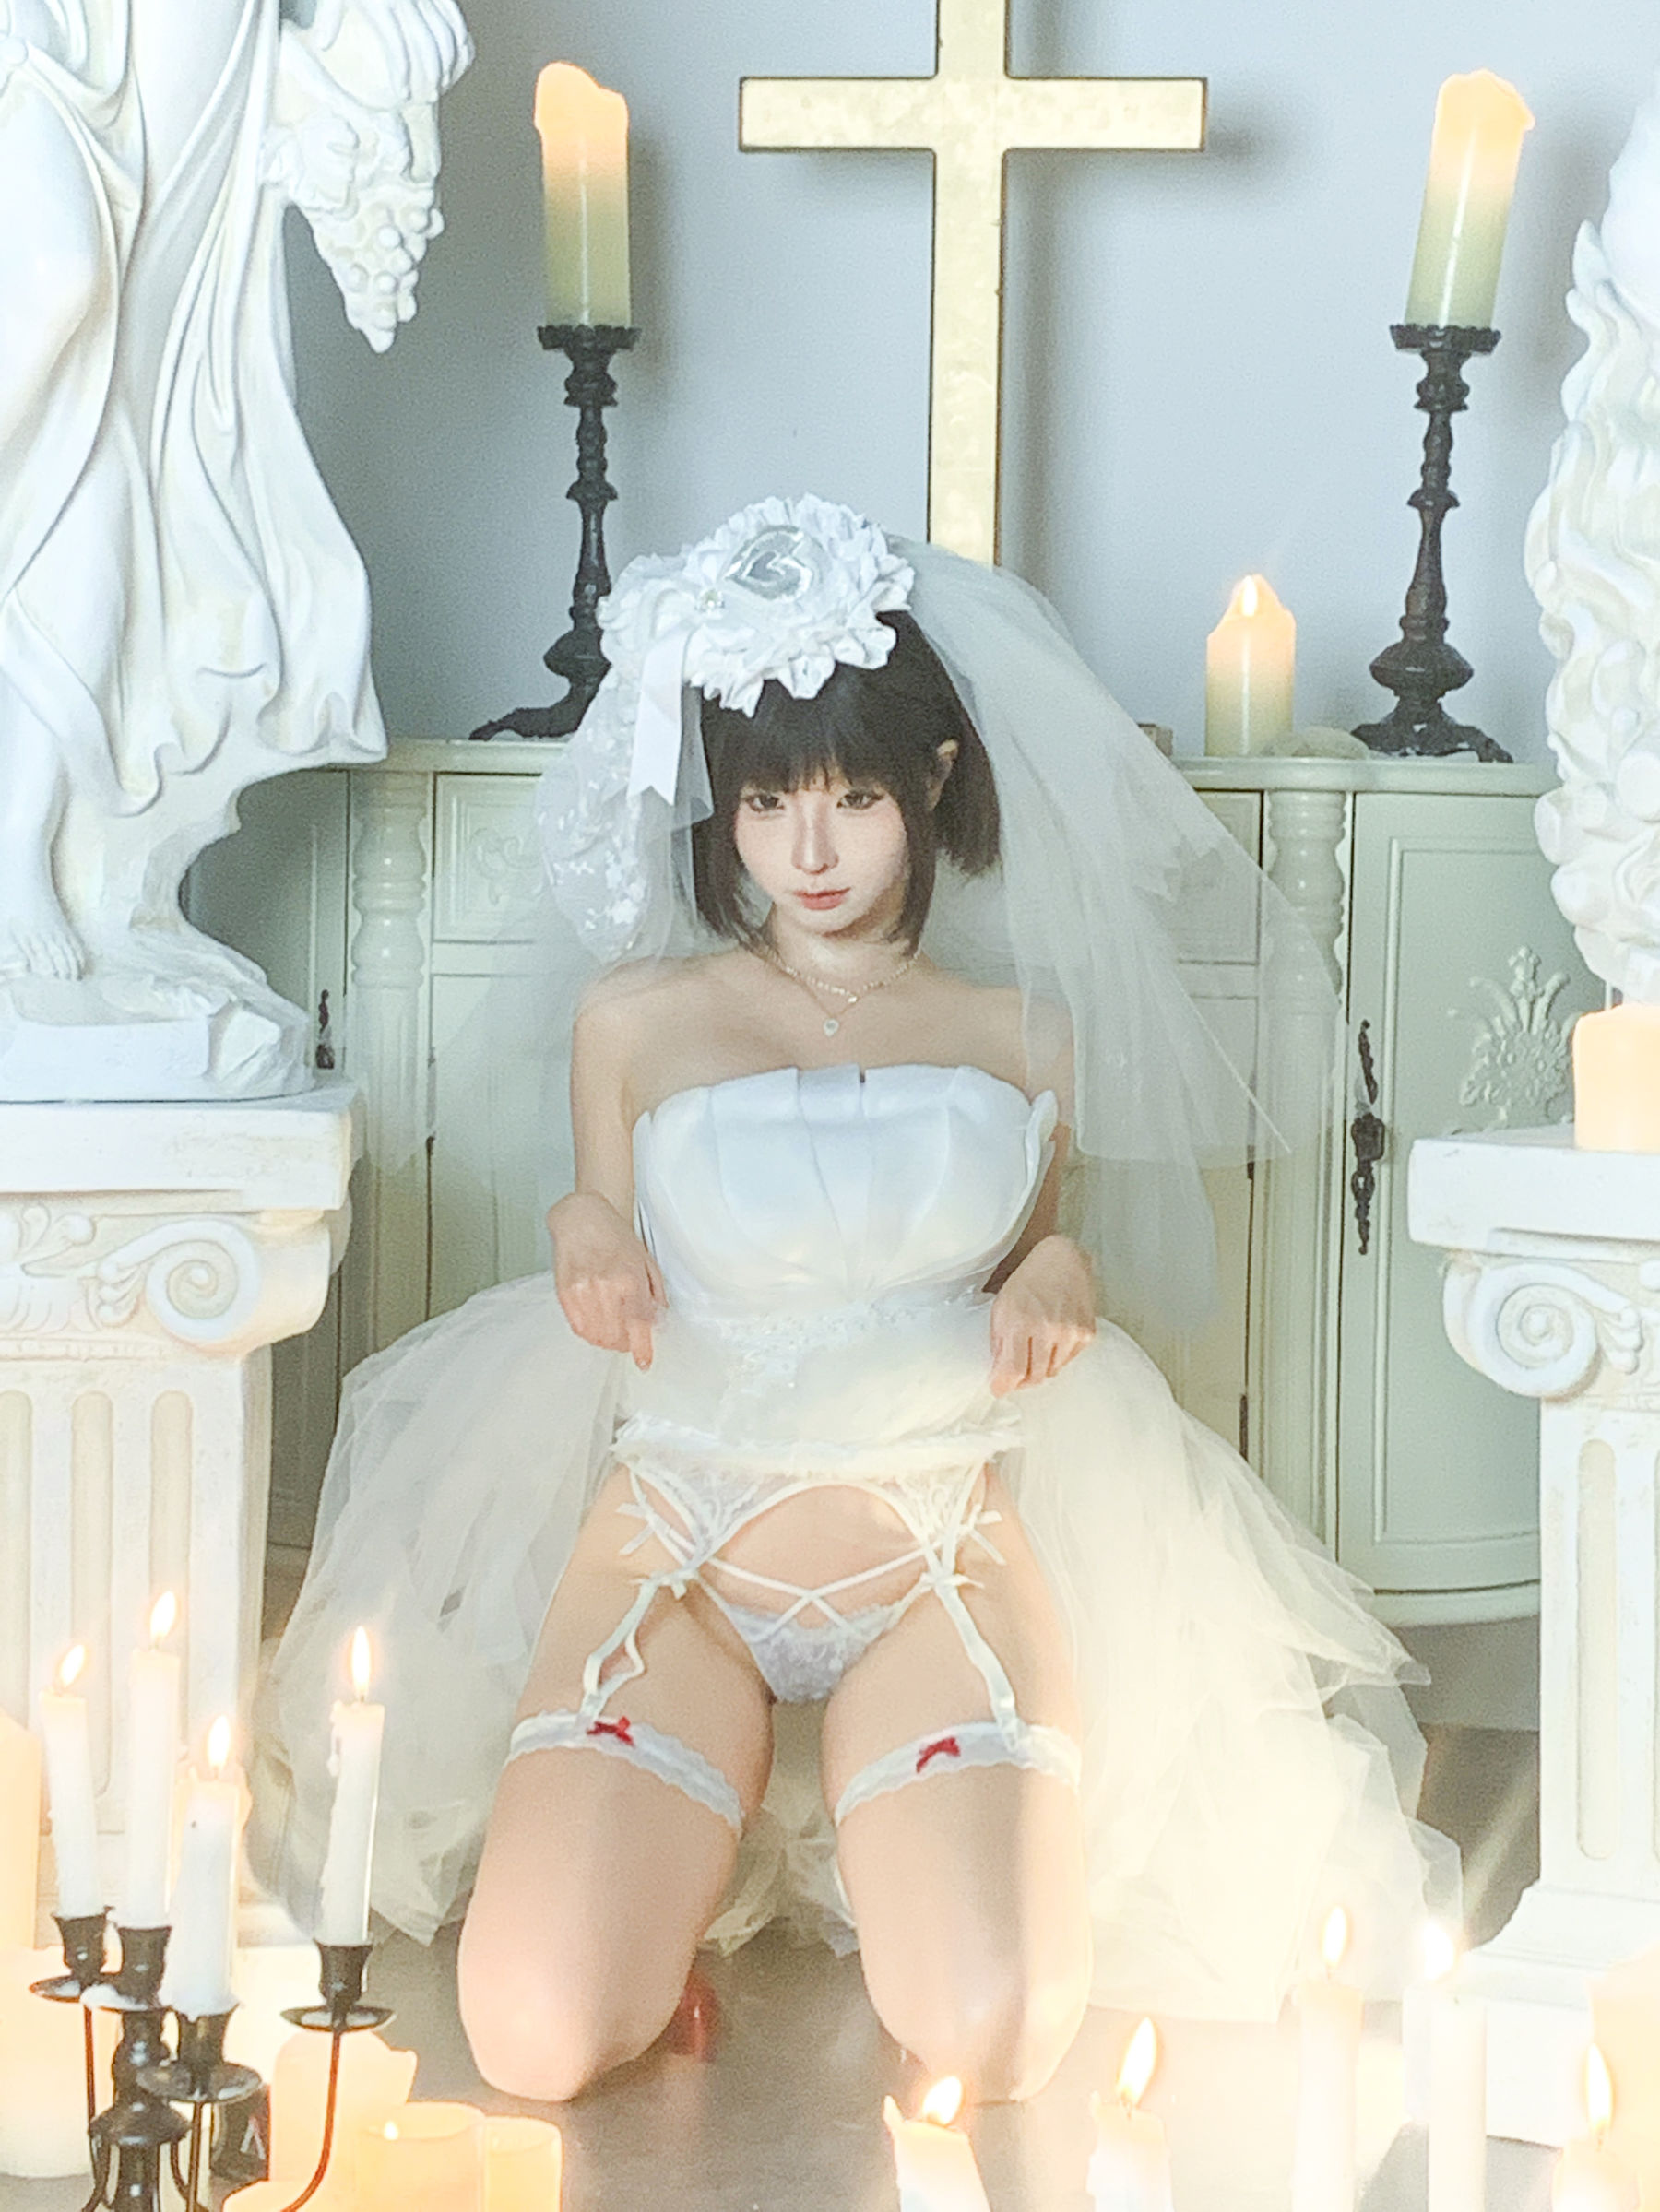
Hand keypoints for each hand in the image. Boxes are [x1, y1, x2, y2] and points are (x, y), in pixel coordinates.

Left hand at [310, 0, 468, 104]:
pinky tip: (460, 51)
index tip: (404, 94)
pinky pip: (452, 11)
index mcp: (379, 3)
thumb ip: (328, 18)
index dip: (402, 74)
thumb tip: (322, 46)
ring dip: (448, 61)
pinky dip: (459, 32)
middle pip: (426, 45)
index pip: (396, 47)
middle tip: (431, 97)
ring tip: (444, 82)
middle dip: (432, 75)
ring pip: (443, 32)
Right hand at [550, 1193, 664, 1369]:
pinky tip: (597, 1327)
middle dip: (626, 1344)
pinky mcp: (565, 1293)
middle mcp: (605, 1286)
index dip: (642, 1348)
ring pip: (597, 1335)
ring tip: (614, 1333)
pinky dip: (590, 1334)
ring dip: (608, 1342)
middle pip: (617, 1335)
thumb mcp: (646, 1261)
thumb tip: (658, 1321)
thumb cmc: (615, 1237)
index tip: (644, 1361)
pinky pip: (579, 1327)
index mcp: (630, 1277)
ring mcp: (582, 1290)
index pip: (639, 1323)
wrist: (582, 1218)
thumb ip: (655, 1293)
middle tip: (630, 1340)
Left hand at [989, 1236, 1094, 1394]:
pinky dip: (1058, 1356)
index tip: (998, 1388)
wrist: (1063, 1259)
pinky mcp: (1087, 1333)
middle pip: (1034, 1377)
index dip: (1003, 1385)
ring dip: (1040, 1367)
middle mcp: (1048, 1329)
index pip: (1013, 1370)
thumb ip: (998, 1343)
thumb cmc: (1028, 1281)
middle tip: (1015, 1371)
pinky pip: (1069, 1360)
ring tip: (1034, 1347)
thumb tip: (999, 1376)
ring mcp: (1071, 1332)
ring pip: (1052, 1371)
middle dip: (1021, 1379)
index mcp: (1020, 1321)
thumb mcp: (1001, 1307)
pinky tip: (1052, 1337)